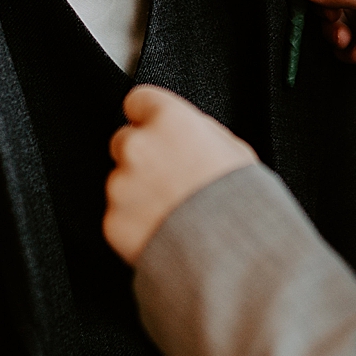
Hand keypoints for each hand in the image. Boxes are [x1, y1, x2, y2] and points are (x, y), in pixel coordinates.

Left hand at [105, 86, 257, 264]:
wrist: (232, 254)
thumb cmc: (242, 202)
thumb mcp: (234, 149)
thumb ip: (198, 131)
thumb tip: (184, 130)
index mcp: (169, 121)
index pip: (138, 100)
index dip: (150, 118)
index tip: (156, 130)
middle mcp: (138, 147)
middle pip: (124, 141)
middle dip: (142, 157)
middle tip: (170, 179)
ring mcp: (121, 185)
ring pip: (121, 181)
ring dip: (138, 193)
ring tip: (174, 213)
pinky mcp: (112, 221)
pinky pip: (119, 216)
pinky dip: (135, 224)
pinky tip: (165, 232)